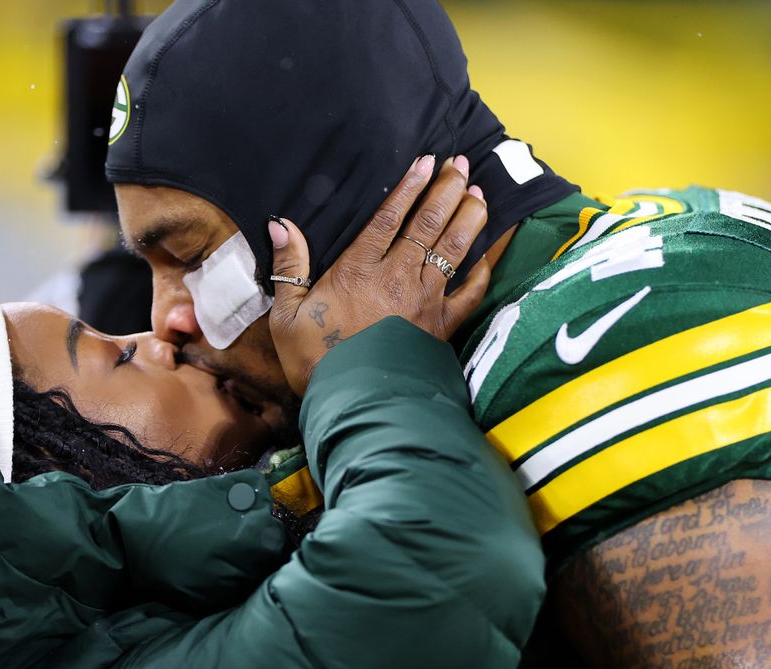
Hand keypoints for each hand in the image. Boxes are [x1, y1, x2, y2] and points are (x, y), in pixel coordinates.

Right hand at [268, 154, 489, 395]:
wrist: (353, 403)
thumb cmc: (314, 361)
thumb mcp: (286, 315)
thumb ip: (289, 266)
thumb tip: (280, 224)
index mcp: (359, 270)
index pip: (390, 218)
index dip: (409, 187)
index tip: (426, 161)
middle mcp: (398, 278)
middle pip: (429, 224)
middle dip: (447, 190)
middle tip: (461, 165)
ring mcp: (425, 301)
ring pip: (454, 250)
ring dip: (469, 218)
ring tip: (480, 194)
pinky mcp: (441, 327)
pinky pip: (470, 294)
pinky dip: (482, 271)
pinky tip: (489, 254)